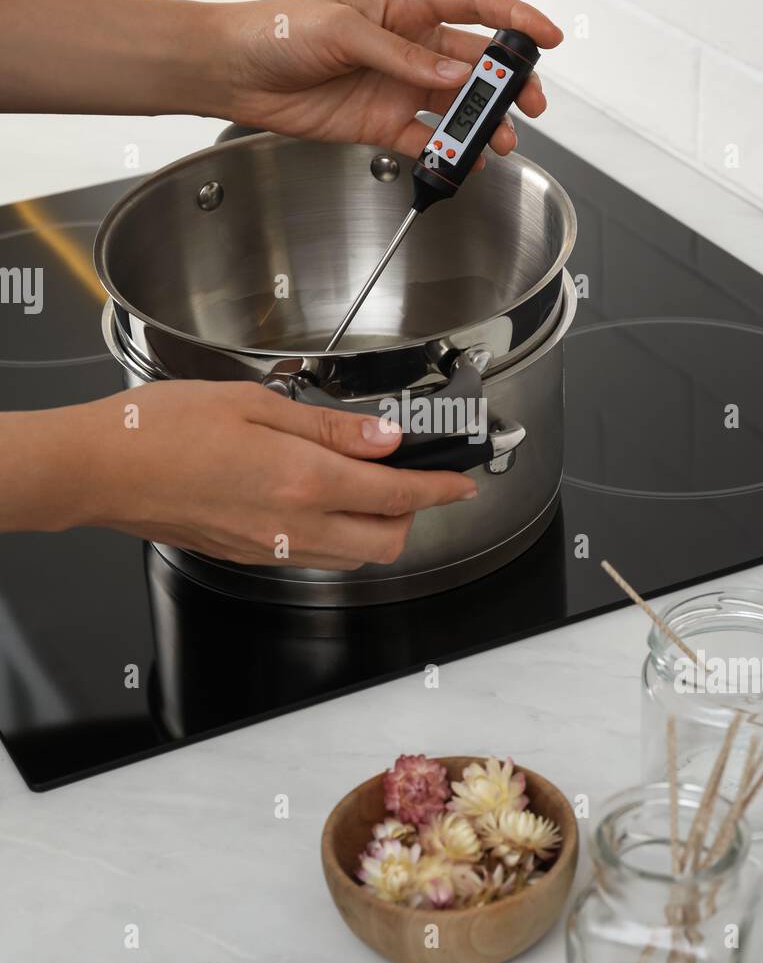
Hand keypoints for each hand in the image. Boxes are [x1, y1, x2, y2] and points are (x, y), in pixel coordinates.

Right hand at [57, 382, 476, 568]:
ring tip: (366, 484)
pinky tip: (320, 499)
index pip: (397, 494)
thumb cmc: (163, 429)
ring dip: (374, 527)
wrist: (101, 470)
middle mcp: (292, 526)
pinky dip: (336, 535)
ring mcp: (270, 548)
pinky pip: (314, 557)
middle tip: (412, 476)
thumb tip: (385, 438)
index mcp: (302, 480)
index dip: (439, 488)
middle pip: (385, 540)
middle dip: (413, 513)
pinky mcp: (248, 555)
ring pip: (352, 555)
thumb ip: (330, 427)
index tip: (460, 481)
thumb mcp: (255, 405)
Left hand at [218, 0, 562, 159]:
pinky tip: (464, 162)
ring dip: (483, 123)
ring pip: (458, 106)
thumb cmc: (280, 30)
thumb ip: (402, 55)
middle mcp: (411, 44)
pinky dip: (449, 153)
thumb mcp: (344, 30)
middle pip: (477, 62)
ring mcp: (400, 85)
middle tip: (529, 104)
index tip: (549, 37)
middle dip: (509, 82)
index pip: (476, 4)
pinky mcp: (383, 122)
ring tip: (500, 142)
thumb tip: (452, 72)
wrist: (238, 71)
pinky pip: (428, 140)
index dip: (517, 18)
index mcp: (406, 4)